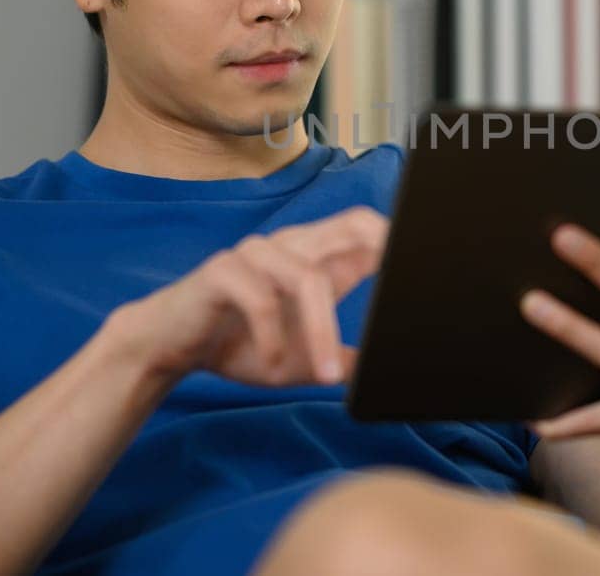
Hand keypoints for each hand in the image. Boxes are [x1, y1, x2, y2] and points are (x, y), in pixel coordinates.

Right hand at [113, 206, 389, 387]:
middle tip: (401, 284)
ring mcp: (256, 253)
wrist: (172, 346)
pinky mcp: (222, 271)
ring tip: (324, 374)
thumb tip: (387, 375)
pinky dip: (271, 338)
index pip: (366, 229)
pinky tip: (270, 365)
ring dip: (320, 332)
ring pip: (307, 278)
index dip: (397, 238)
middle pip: (351, 225)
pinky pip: (258, 297)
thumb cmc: (242, 344)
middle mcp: (292, 245)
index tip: (427, 258)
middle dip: (383, 245)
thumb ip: (345, 358)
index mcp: (316, 258)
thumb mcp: (303, 359)